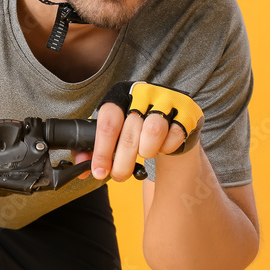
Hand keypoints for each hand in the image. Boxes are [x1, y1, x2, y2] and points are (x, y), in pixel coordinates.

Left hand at [76, 82, 202, 180]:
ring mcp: (166, 99)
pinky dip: (167, 148)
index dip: (102, 150)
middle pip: (129, 132)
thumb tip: (82, 169)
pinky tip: (162, 147)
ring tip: (143, 155)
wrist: (169, 121)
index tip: (98, 172)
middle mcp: (142, 93)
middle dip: (122, 162)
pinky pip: (175, 135)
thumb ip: (95, 149)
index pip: (108, 122)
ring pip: (153, 131)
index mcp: (120, 95)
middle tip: (119, 176)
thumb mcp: (114, 133)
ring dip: (145, 151)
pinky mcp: (186, 111)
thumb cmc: (136, 127)